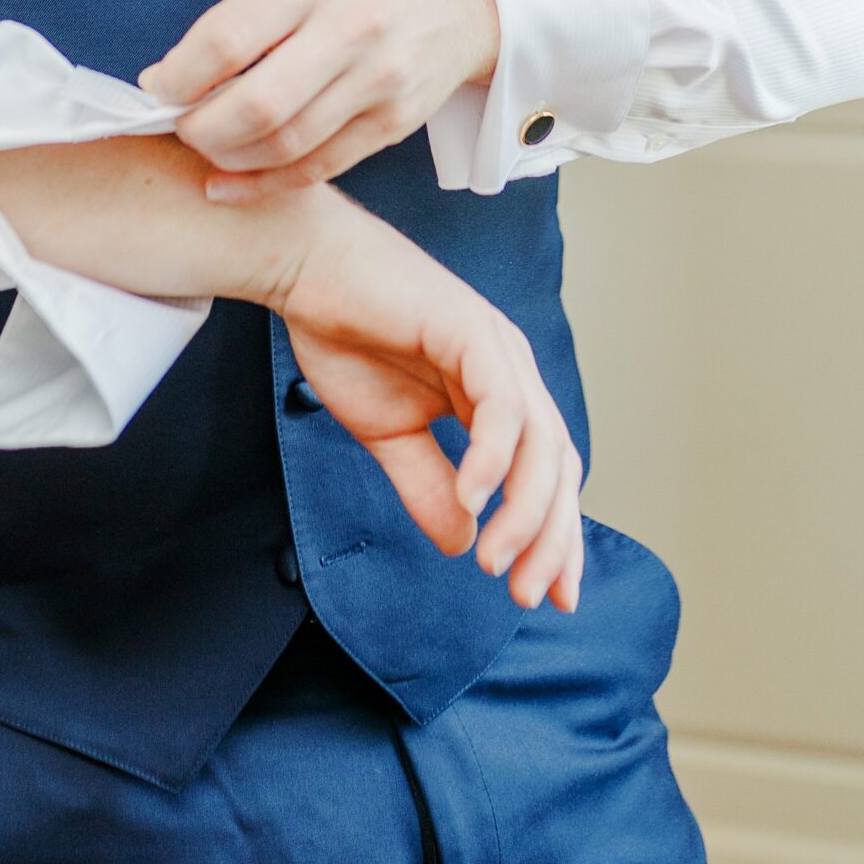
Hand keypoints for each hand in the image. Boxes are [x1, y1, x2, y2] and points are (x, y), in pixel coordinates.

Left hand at [139, 0, 500, 199]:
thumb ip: (244, 16)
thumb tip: (171, 75)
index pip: (227, 41)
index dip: (179, 77)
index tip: (159, 88)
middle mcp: (351, 29)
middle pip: (256, 105)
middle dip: (199, 129)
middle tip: (178, 127)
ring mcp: (379, 80)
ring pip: (285, 145)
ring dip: (228, 159)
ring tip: (205, 149)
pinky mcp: (395, 121)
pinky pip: (319, 167)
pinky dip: (267, 183)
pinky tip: (233, 182)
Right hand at [270, 198, 583, 612]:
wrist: (305, 268)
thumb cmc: (345, 335)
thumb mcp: (389, 434)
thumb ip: (427, 485)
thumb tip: (460, 543)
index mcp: (495, 394)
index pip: (546, 473)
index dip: (553, 535)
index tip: (545, 594)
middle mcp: (509, 371)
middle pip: (557, 465)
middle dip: (549, 536)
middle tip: (523, 592)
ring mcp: (495, 348)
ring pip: (540, 440)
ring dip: (524, 509)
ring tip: (494, 558)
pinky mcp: (470, 330)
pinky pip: (500, 403)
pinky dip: (493, 456)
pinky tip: (473, 498)